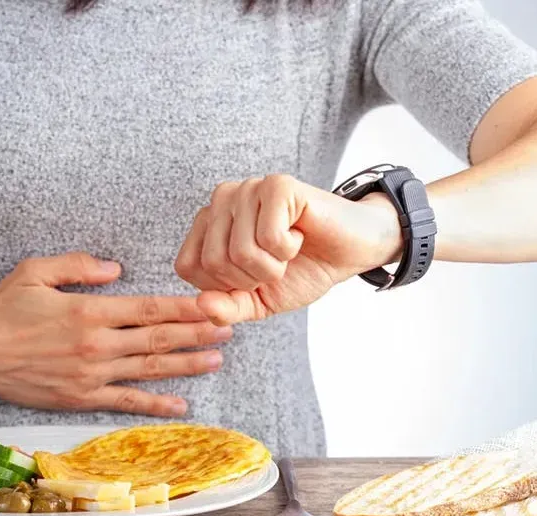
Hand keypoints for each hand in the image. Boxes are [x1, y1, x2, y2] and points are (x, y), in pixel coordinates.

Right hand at [0, 252, 231, 416]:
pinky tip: (180, 405)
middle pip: (158, 339)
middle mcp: (96, 344)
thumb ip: (78, 265)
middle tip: (229, 329)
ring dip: (186, 365)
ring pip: (149, 370)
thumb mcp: (35, 271)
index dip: (184, 308)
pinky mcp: (81, 397)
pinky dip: (155, 404)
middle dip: (197, 334)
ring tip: (216, 359)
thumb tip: (116, 269)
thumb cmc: (1, 309)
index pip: (149, 309)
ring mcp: (91, 374)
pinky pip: (126, 402)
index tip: (212, 305)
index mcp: (89, 311)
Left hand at [175, 174, 401, 324]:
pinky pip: (269, 237)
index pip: (187, 267)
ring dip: (273, 265)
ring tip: (288, 248)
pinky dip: (288, 248)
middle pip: (213, 261)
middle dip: (252, 277)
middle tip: (276, 262)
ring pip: (241, 251)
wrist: (349, 253)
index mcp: (208, 225)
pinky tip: (299, 233)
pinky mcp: (277, 185)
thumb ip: (227, 308)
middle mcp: (221, 200)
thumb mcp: (258, 302)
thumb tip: (201, 305)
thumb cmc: (301, 271)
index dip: (224, 286)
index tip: (253, 275)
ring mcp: (248, 189)